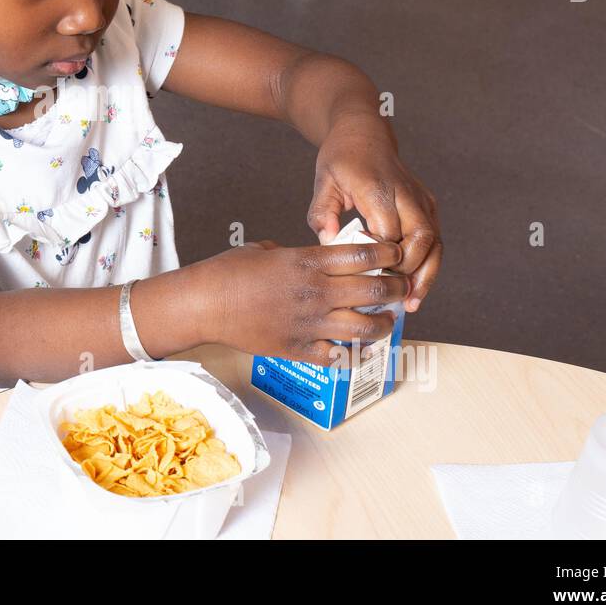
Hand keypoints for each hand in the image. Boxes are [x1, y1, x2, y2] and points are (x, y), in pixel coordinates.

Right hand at [197, 239, 409, 366]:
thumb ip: (295, 254)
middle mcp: (315, 293)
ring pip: (364, 328)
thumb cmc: (229, 271)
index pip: (364, 256)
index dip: (388, 255)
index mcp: (308, 262)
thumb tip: (311, 258)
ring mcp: (309, 324)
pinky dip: (348, 352)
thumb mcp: (265, 249)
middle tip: (401, 287)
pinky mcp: (297, 348)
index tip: (397, 255)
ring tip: (386, 320)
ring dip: (382, 324)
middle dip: (396, 288)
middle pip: (374, 291)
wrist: (204, 304)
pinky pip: (335, 355)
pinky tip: (353, 347)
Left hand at [307, 113, 442, 310]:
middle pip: (421, 239)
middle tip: (394, 300)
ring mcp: (421, 199)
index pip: (388, 232)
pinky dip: (428, 264)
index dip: (381, 260)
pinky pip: (435, 239)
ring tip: (412, 303)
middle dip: (410, 273)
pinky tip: (415, 287)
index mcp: (377, 187)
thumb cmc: (342, 158)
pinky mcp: (428, 205)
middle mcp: (406, 193)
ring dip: (426, 274)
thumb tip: (328, 242)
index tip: (368, 280)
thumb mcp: (323, 181)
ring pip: (435, 242)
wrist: (364, 133)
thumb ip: (322, 212)